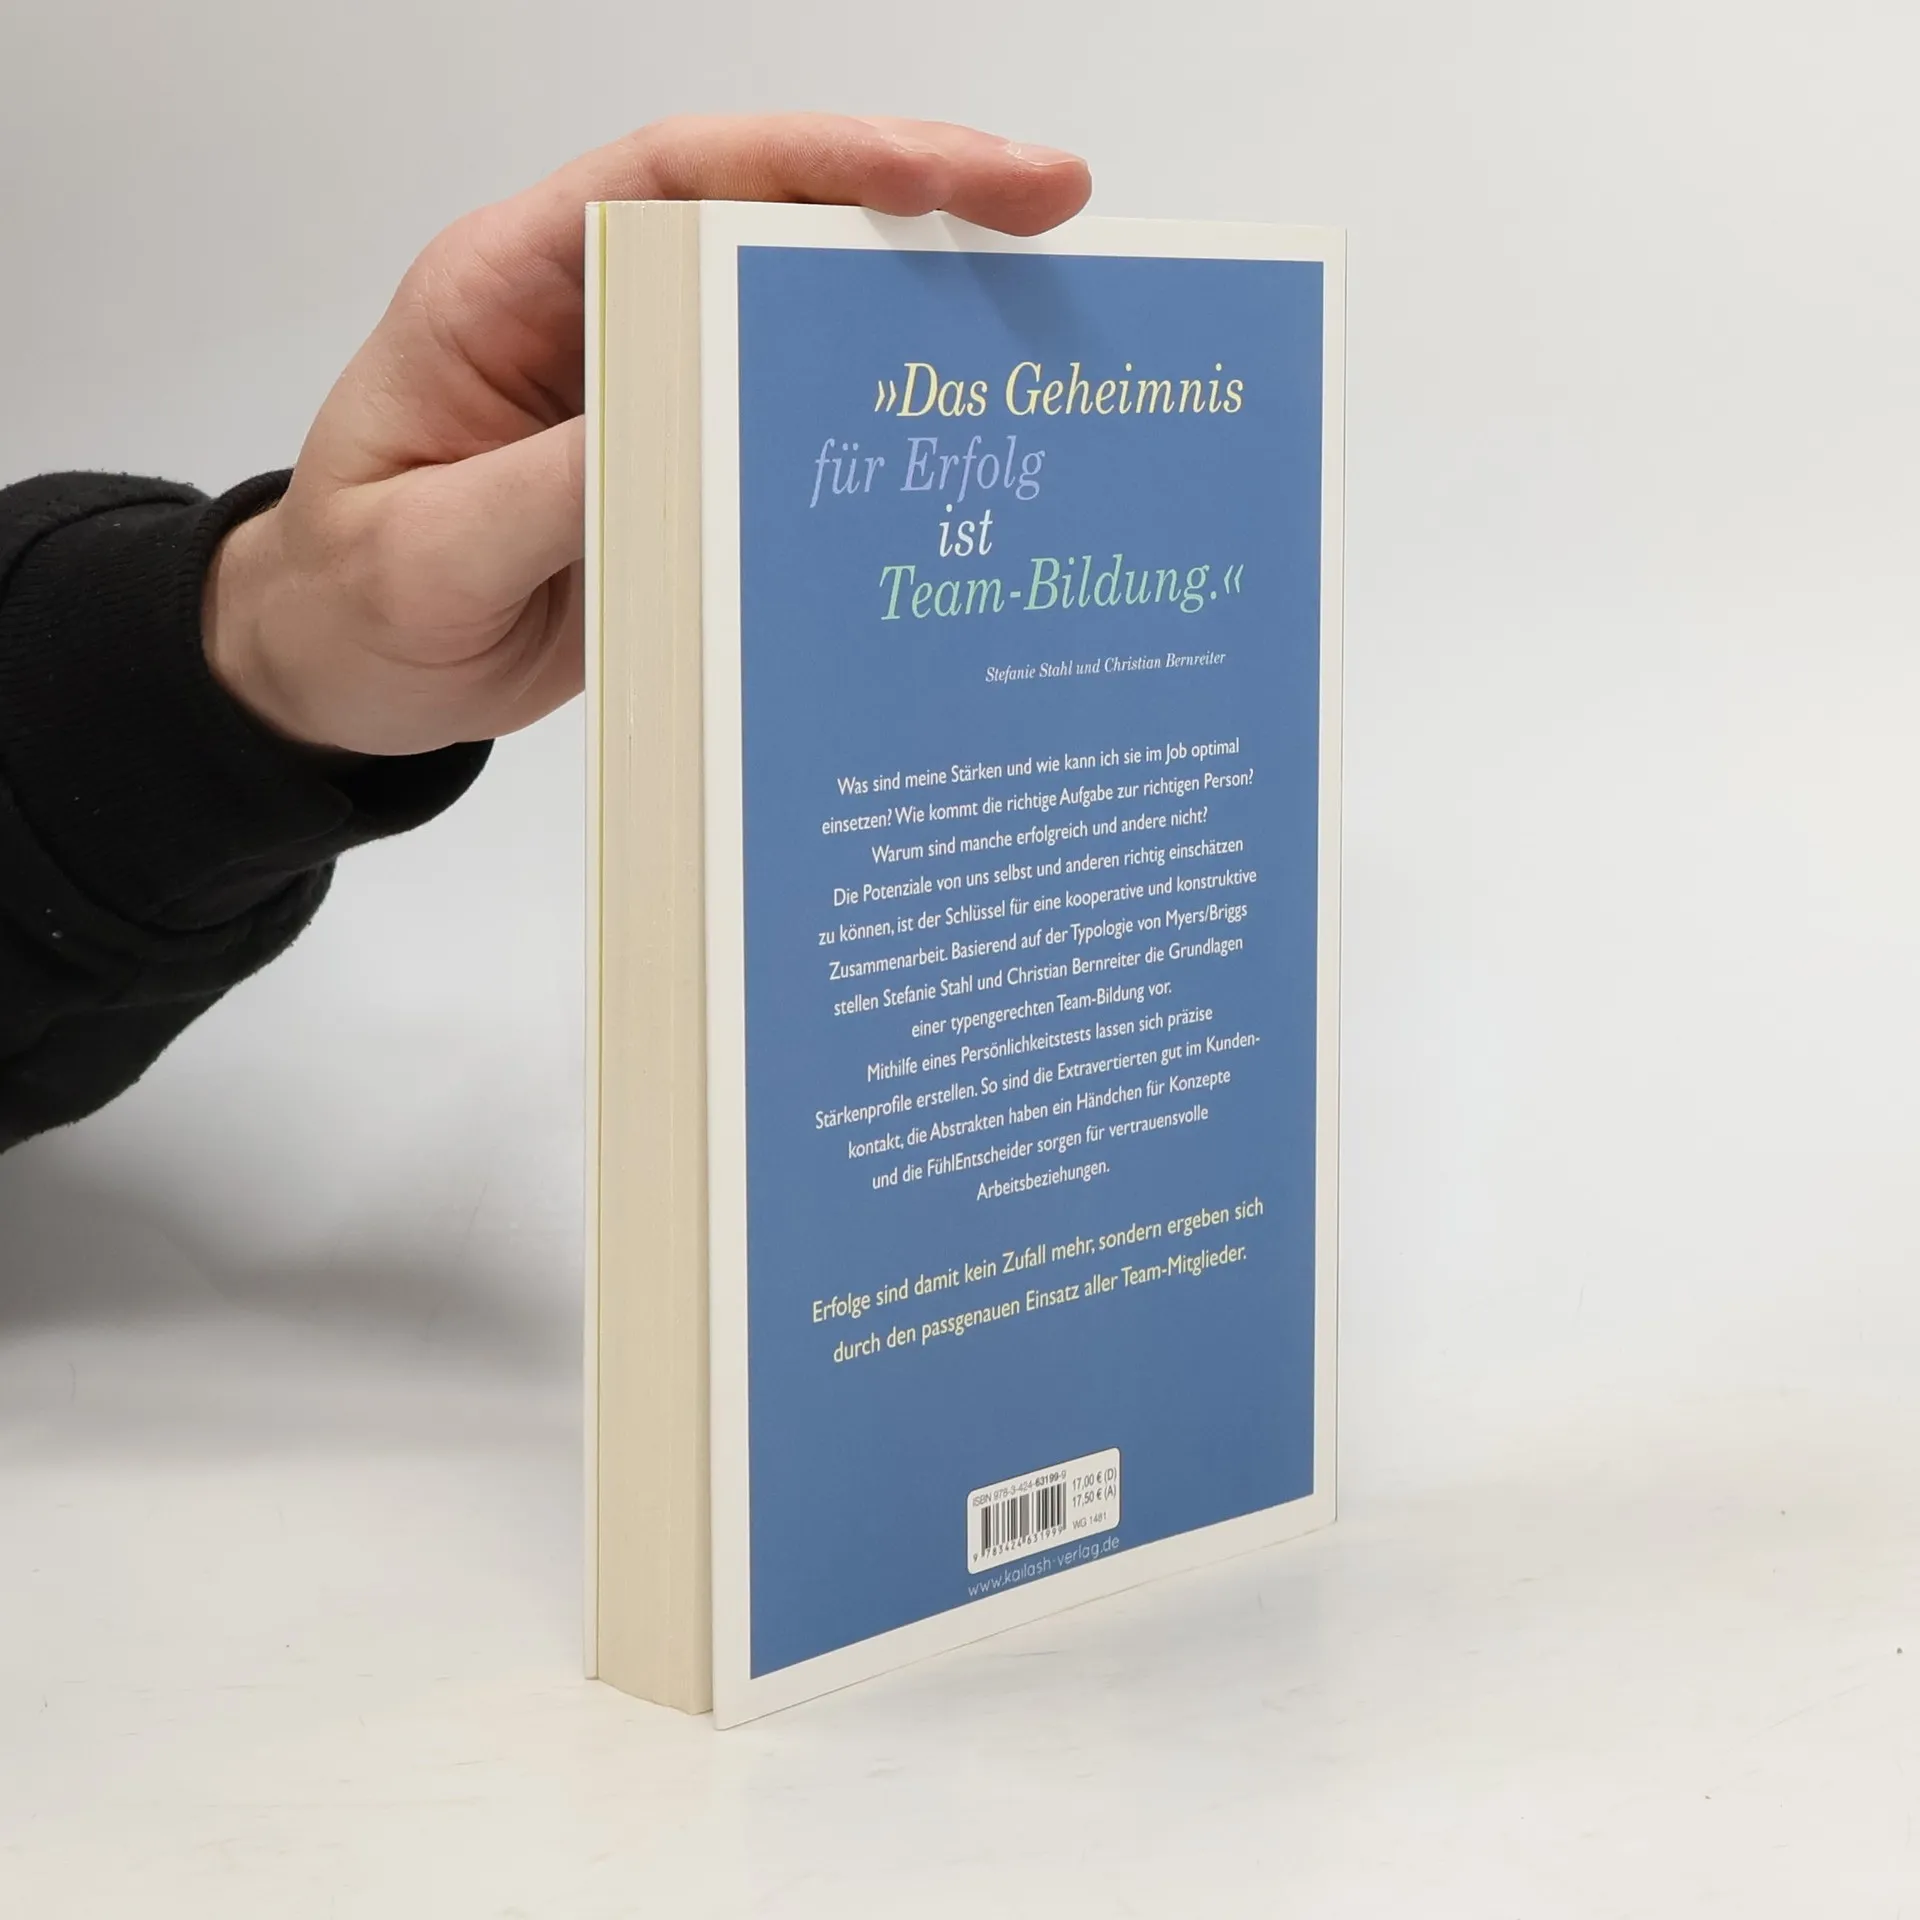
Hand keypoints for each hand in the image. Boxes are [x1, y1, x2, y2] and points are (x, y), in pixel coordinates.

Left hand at [202, 115, 1091, 756]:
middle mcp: (597, 319)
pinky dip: (870, 438)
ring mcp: (650, 396)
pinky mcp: (684, 476)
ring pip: (794, 326)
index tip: (946, 174)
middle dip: (914, 208)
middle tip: (1053, 213)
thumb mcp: (430, 549)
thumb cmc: (354, 596)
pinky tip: (953, 456)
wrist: (346, 674)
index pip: (680, 181)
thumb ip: (552, 484)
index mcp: (514, 286)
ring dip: (909, 320)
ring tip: (1041, 322)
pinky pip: (789, 437)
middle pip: (767, 226)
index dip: (819, 160)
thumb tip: (689, 429)